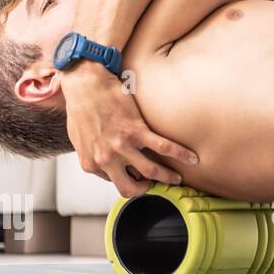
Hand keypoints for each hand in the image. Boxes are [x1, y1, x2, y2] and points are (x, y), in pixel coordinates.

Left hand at [63, 64, 198, 197]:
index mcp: (90, 164)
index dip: (128, 177)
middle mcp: (105, 159)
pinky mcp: (137, 130)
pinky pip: (163, 147)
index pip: (114, 182)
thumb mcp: (80, 139)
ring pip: (151, 172)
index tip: (138, 173)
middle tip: (156, 183)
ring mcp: (121, 146)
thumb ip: (93, 154)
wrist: (85, 84)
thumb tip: (107, 160)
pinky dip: (181, 154)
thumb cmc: (81, 107)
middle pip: (130, 188)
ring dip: (168, 177)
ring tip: (178, 177)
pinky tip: (192, 158)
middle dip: (146, 189)